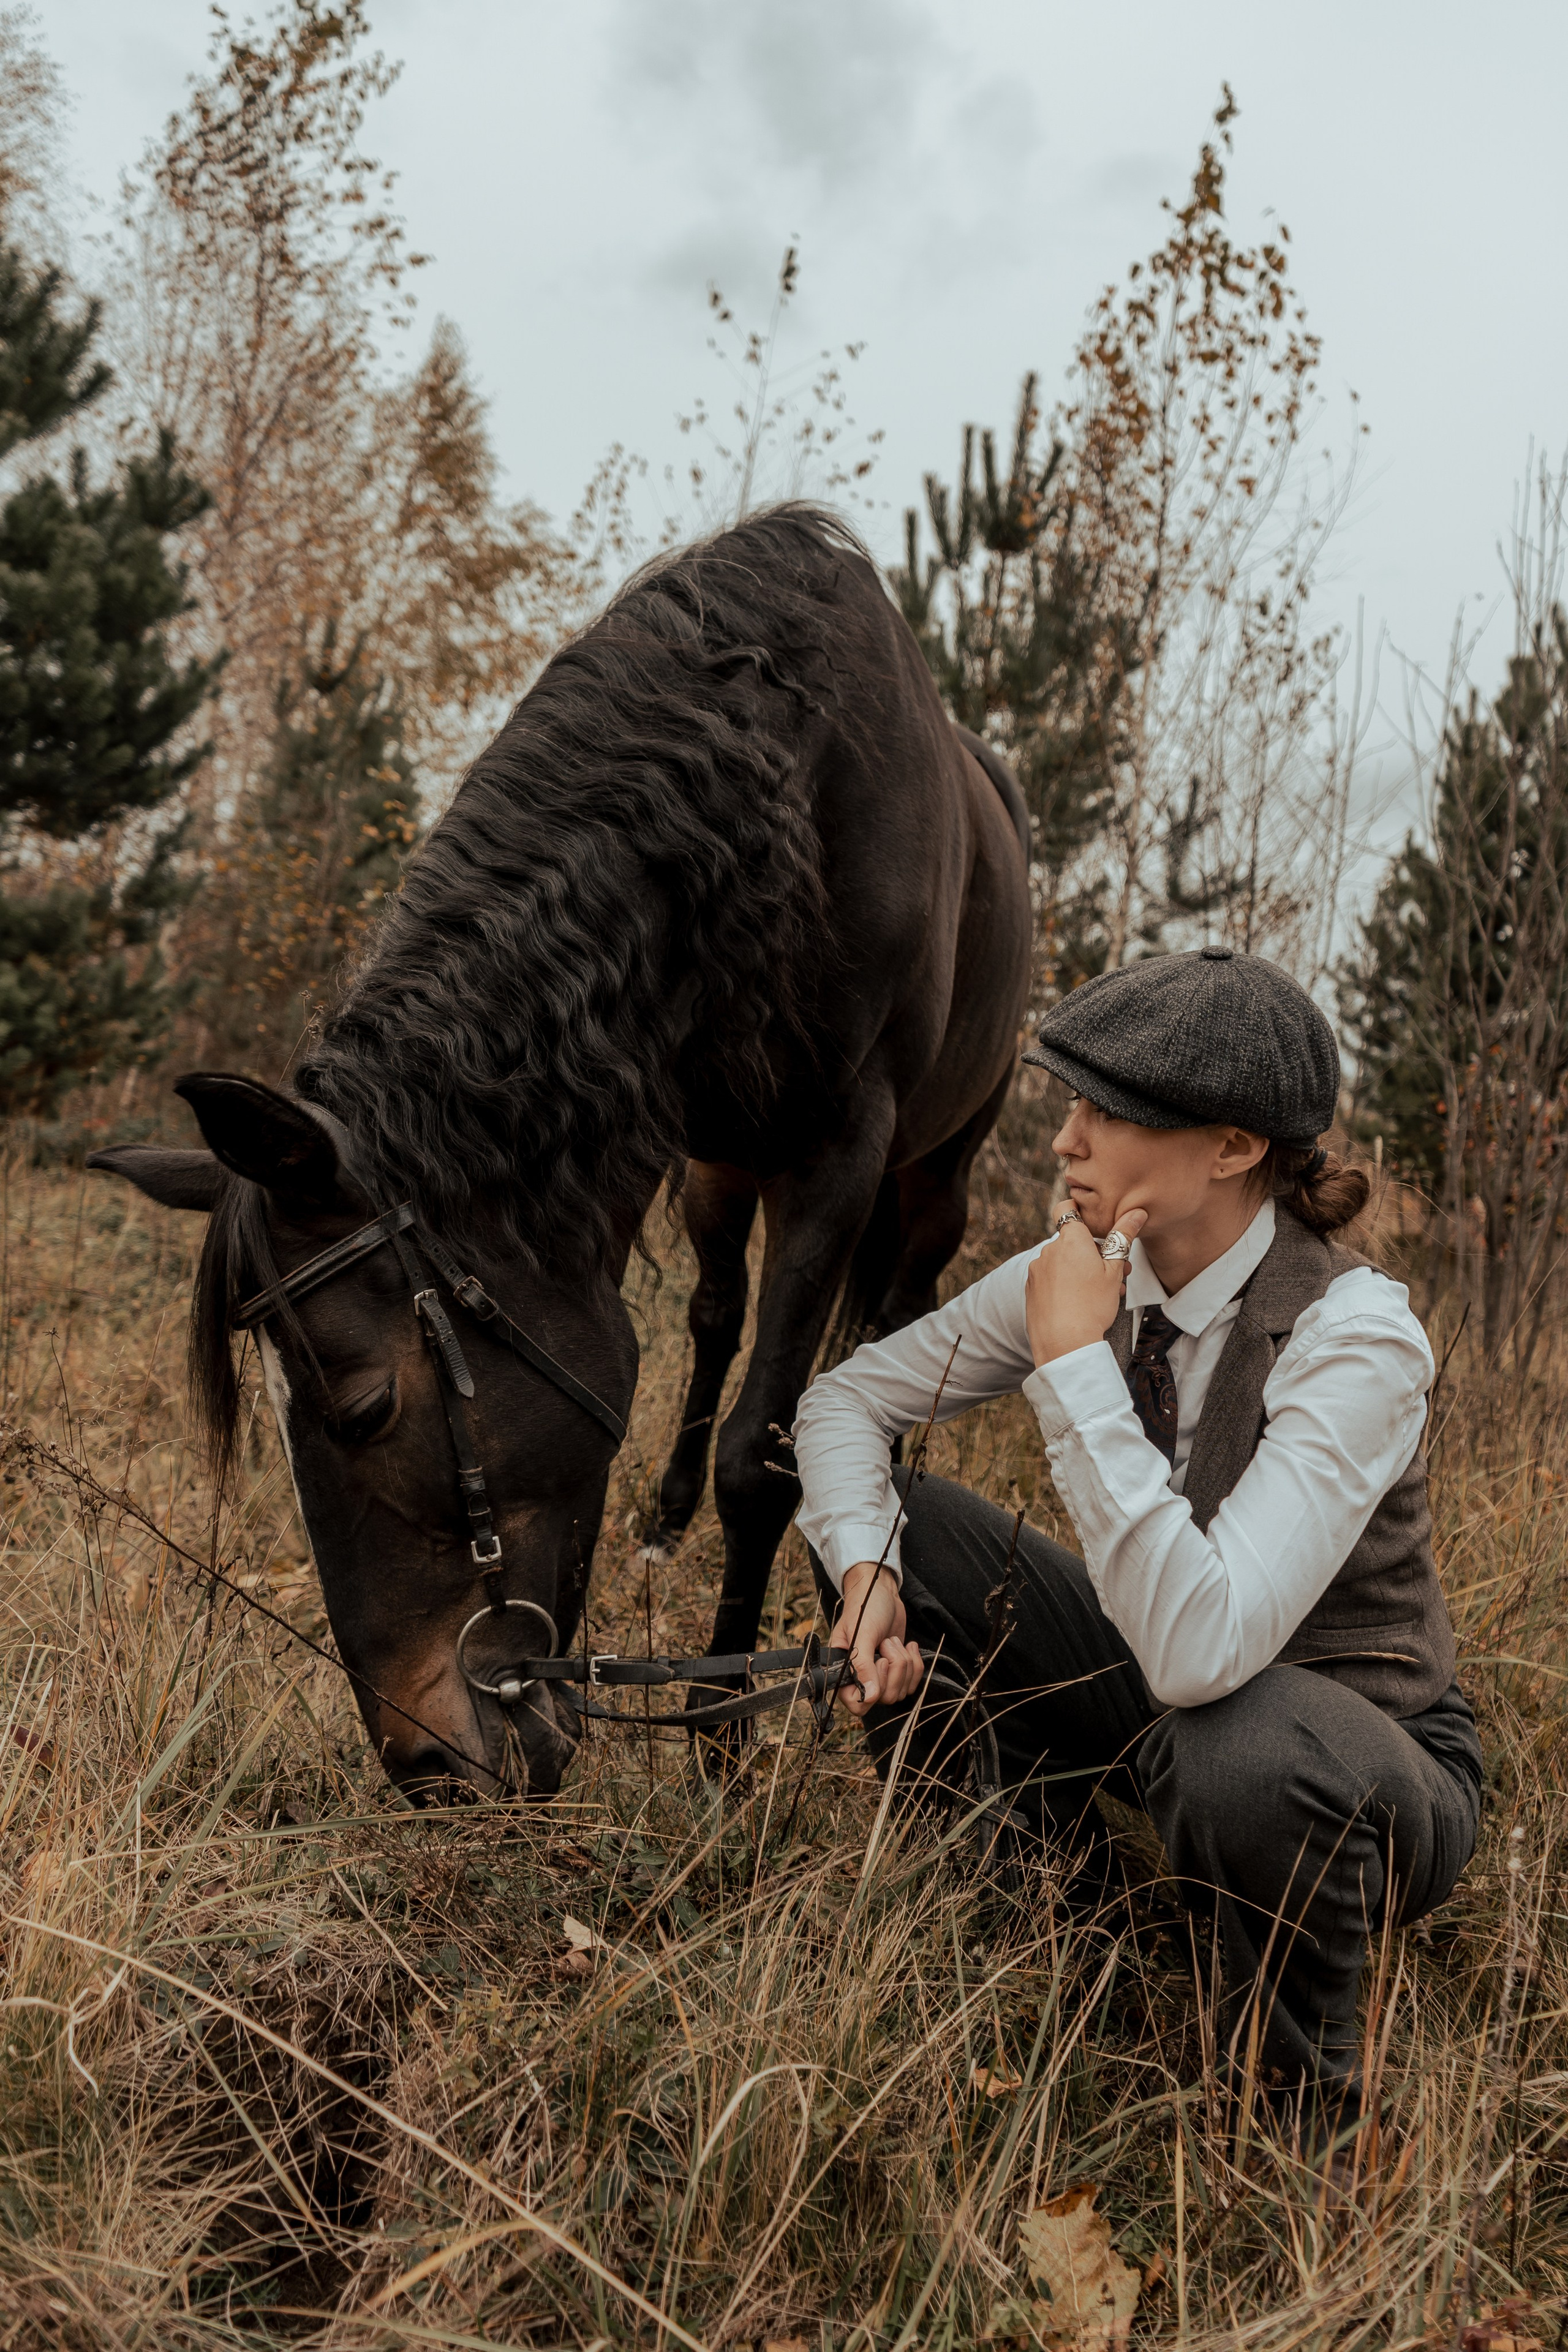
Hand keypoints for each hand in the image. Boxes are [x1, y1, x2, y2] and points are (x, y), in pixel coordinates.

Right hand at [826, 1560, 923, 1718]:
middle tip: (886, 1643)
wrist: (881, 1592)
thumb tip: (869, 1696)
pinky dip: (915, 1663)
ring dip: (904, 1663)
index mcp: (843, 1671)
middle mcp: (861, 1678)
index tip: (879, 1664)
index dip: (870, 1693)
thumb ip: (862, 1665)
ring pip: (901, 1691)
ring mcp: (881, 1676)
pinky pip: (913, 1682)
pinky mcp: (898, 1671)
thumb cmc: (864, 1608)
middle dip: (893, 1667)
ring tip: (893, 1641)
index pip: (856, 1704)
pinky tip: (909, 1645)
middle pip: (884, 1697)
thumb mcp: (862, 1632)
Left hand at [1025, 1204, 1149, 1365]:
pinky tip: (1079, 1304)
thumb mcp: (1114, 1270)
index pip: (1066, 1208)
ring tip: (1101, 1294)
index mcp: (1070, 1240)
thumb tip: (1137, 1212)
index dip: (1078, 1210)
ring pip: (1062, 1263)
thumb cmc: (1093, 1305)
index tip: (1093, 1224)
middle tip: (1116, 1274)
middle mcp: (1048, 1251)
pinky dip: (1063, 1285)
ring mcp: (1037, 1271)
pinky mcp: (1030, 1290)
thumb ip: (1123, 1237)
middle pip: (1071, 1242)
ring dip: (1080, 1271)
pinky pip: (1050, 1280)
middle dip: (1092, 1253)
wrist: (1064, 1343)